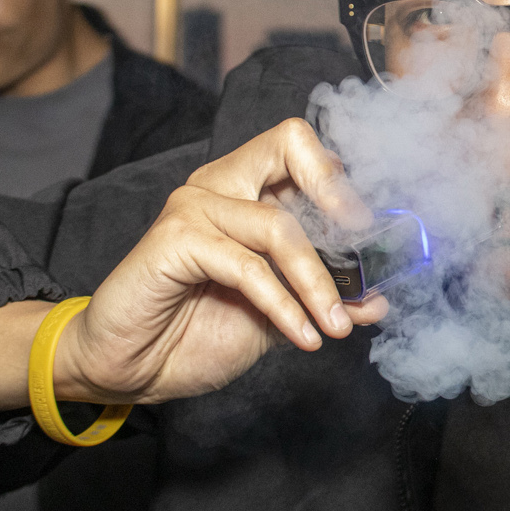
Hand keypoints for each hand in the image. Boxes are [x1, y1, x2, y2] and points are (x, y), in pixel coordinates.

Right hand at [55, 118, 389, 404]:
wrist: (131, 368)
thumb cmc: (196, 332)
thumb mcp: (280, 316)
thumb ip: (325, 299)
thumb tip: (378, 298)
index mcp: (248, 189)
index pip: (301, 148)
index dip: (340, 178)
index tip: (371, 227)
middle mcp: (221, 184)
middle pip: (287, 142)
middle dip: (334, 189)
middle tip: (362, 240)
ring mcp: (194, 206)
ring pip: (280, 227)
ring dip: (318, 283)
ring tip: (337, 325)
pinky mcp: (174, 239)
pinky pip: (248, 267)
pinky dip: (285, 306)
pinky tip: (303, 336)